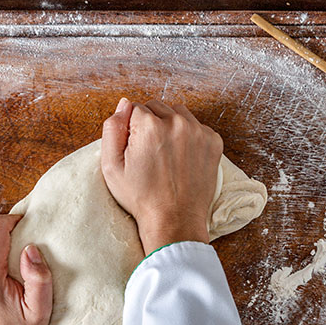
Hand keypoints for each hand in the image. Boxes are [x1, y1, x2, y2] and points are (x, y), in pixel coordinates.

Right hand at [101, 98, 222, 254]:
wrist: (175, 220)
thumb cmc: (141, 197)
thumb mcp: (112, 166)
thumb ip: (112, 128)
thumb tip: (124, 103)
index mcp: (149, 126)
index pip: (135, 108)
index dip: (131, 128)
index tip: (135, 149)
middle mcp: (176, 123)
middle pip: (156, 107)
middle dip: (150, 124)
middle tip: (149, 153)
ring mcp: (198, 131)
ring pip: (177, 113)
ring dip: (170, 126)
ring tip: (166, 154)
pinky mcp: (213, 141)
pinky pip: (196, 126)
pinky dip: (188, 136)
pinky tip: (181, 158)